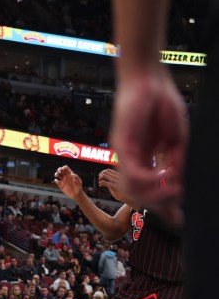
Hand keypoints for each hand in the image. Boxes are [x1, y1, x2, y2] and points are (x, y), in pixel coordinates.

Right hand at [53, 166, 82, 198]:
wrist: (76, 194)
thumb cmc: (78, 187)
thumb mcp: (79, 182)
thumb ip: (76, 177)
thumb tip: (72, 174)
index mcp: (70, 174)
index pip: (66, 168)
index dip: (64, 167)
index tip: (63, 169)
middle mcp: (66, 176)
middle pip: (61, 170)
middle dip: (59, 169)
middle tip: (59, 171)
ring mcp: (63, 180)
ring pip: (58, 175)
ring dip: (56, 173)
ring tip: (56, 175)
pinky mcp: (60, 185)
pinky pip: (56, 181)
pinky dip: (55, 180)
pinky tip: (57, 181)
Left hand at [98, 168, 128, 203]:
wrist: (129, 198)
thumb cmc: (122, 192)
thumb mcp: (119, 184)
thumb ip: (113, 180)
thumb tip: (105, 178)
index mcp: (119, 175)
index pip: (108, 170)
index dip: (102, 173)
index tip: (101, 177)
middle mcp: (117, 177)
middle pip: (105, 172)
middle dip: (100, 175)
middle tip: (99, 181)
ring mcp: (116, 181)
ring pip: (104, 175)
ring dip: (99, 179)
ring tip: (100, 183)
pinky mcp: (114, 186)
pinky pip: (104, 182)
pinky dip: (100, 183)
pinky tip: (100, 186)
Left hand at [110, 67, 187, 225]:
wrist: (149, 79)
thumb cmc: (162, 104)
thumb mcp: (175, 140)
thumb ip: (175, 163)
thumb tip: (176, 188)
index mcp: (144, 158)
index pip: (150, 188)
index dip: (164, 206)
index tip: (177, 220)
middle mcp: (130, 158)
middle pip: (140, 194)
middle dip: (160, 206)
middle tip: (176, 211)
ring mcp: (124, 151)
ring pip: (133, 187)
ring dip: (155, 194)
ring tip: (174, 189)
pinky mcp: (121, 142)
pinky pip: (132, 170)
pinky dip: (149, 179)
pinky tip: (164, 175)